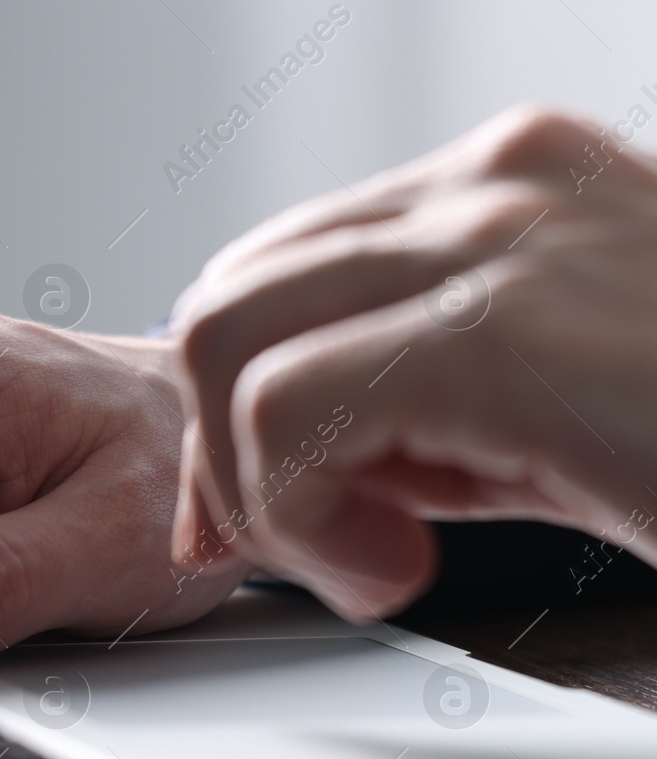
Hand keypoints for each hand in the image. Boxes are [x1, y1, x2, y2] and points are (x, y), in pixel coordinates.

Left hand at [169, 105, 656, 620]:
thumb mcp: (534, 420)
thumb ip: (401, 414)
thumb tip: (243, 478)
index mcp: (499, 190)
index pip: (276, 273)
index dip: (233, 410)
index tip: (265, 515)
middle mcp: (489, 185)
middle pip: (228, 294)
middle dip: (224, 446)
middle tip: (311, 545)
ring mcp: (495, 241)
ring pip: (224, 339)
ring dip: (263, 487)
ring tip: (378, 560)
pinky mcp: (502, 327)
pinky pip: (284, 411)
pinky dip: (303, 521)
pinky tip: (402, 574)